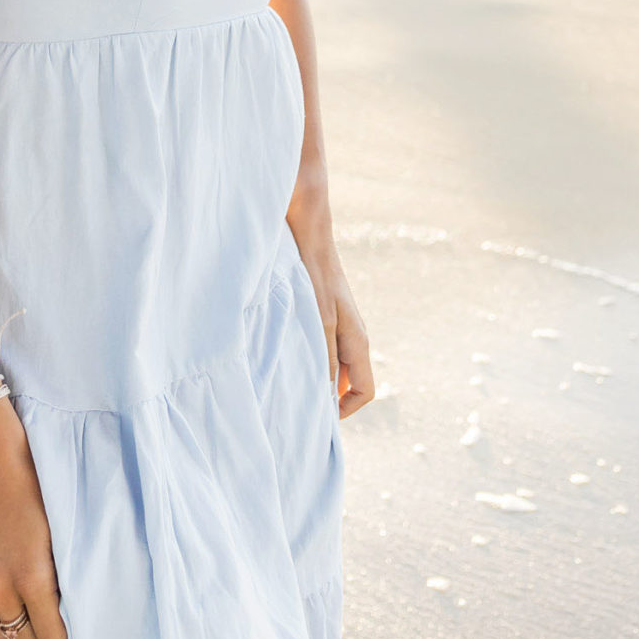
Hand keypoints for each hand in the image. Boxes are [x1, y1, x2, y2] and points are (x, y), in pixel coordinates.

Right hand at [0, 399, 67, 638]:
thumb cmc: (30, 485)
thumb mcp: (57, 532)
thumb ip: (57, 575)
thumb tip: (63, 604)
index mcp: (31, 578)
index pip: (51, 638)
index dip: (63, 636)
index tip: (68, 625)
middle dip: (39, 633)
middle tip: (48, 611)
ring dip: (11, 624)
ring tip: (23, 601)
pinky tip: (0, 589)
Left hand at [287, 182, 375, 417]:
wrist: (306, 221)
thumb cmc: (314, 268)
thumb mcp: (319, 317)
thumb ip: (325, 355)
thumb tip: (326, 393)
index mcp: (357, 339)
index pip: (365, 390)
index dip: (345, 410)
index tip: (315, 417)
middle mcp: (349, 334)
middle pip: (346, 381)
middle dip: (324, 397)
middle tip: (291, 405)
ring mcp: (334, 322)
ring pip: (328, 364)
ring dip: (309, 375)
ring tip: (279, 381)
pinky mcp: (317, 310)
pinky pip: (314, 345)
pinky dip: (300, 355)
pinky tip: (273, 351)